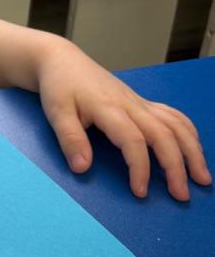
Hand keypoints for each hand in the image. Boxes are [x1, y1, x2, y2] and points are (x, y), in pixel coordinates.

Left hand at [37, 42, 210, 199]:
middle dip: (177, 166)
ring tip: (202, 177)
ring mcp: (140, 102)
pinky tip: (195, 149)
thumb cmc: (59, 87)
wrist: (63, 61)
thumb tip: (82, 168)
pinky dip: (188, 133)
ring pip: (176, 124)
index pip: (133, 140)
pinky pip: (173, 115)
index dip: (140, 168)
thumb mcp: (56, 112)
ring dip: (193, 151)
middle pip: (164, 135)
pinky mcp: (142, 102)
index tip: (140, 192)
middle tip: (182, 195)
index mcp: (109, 108)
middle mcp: (131, 104)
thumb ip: (70, 139)